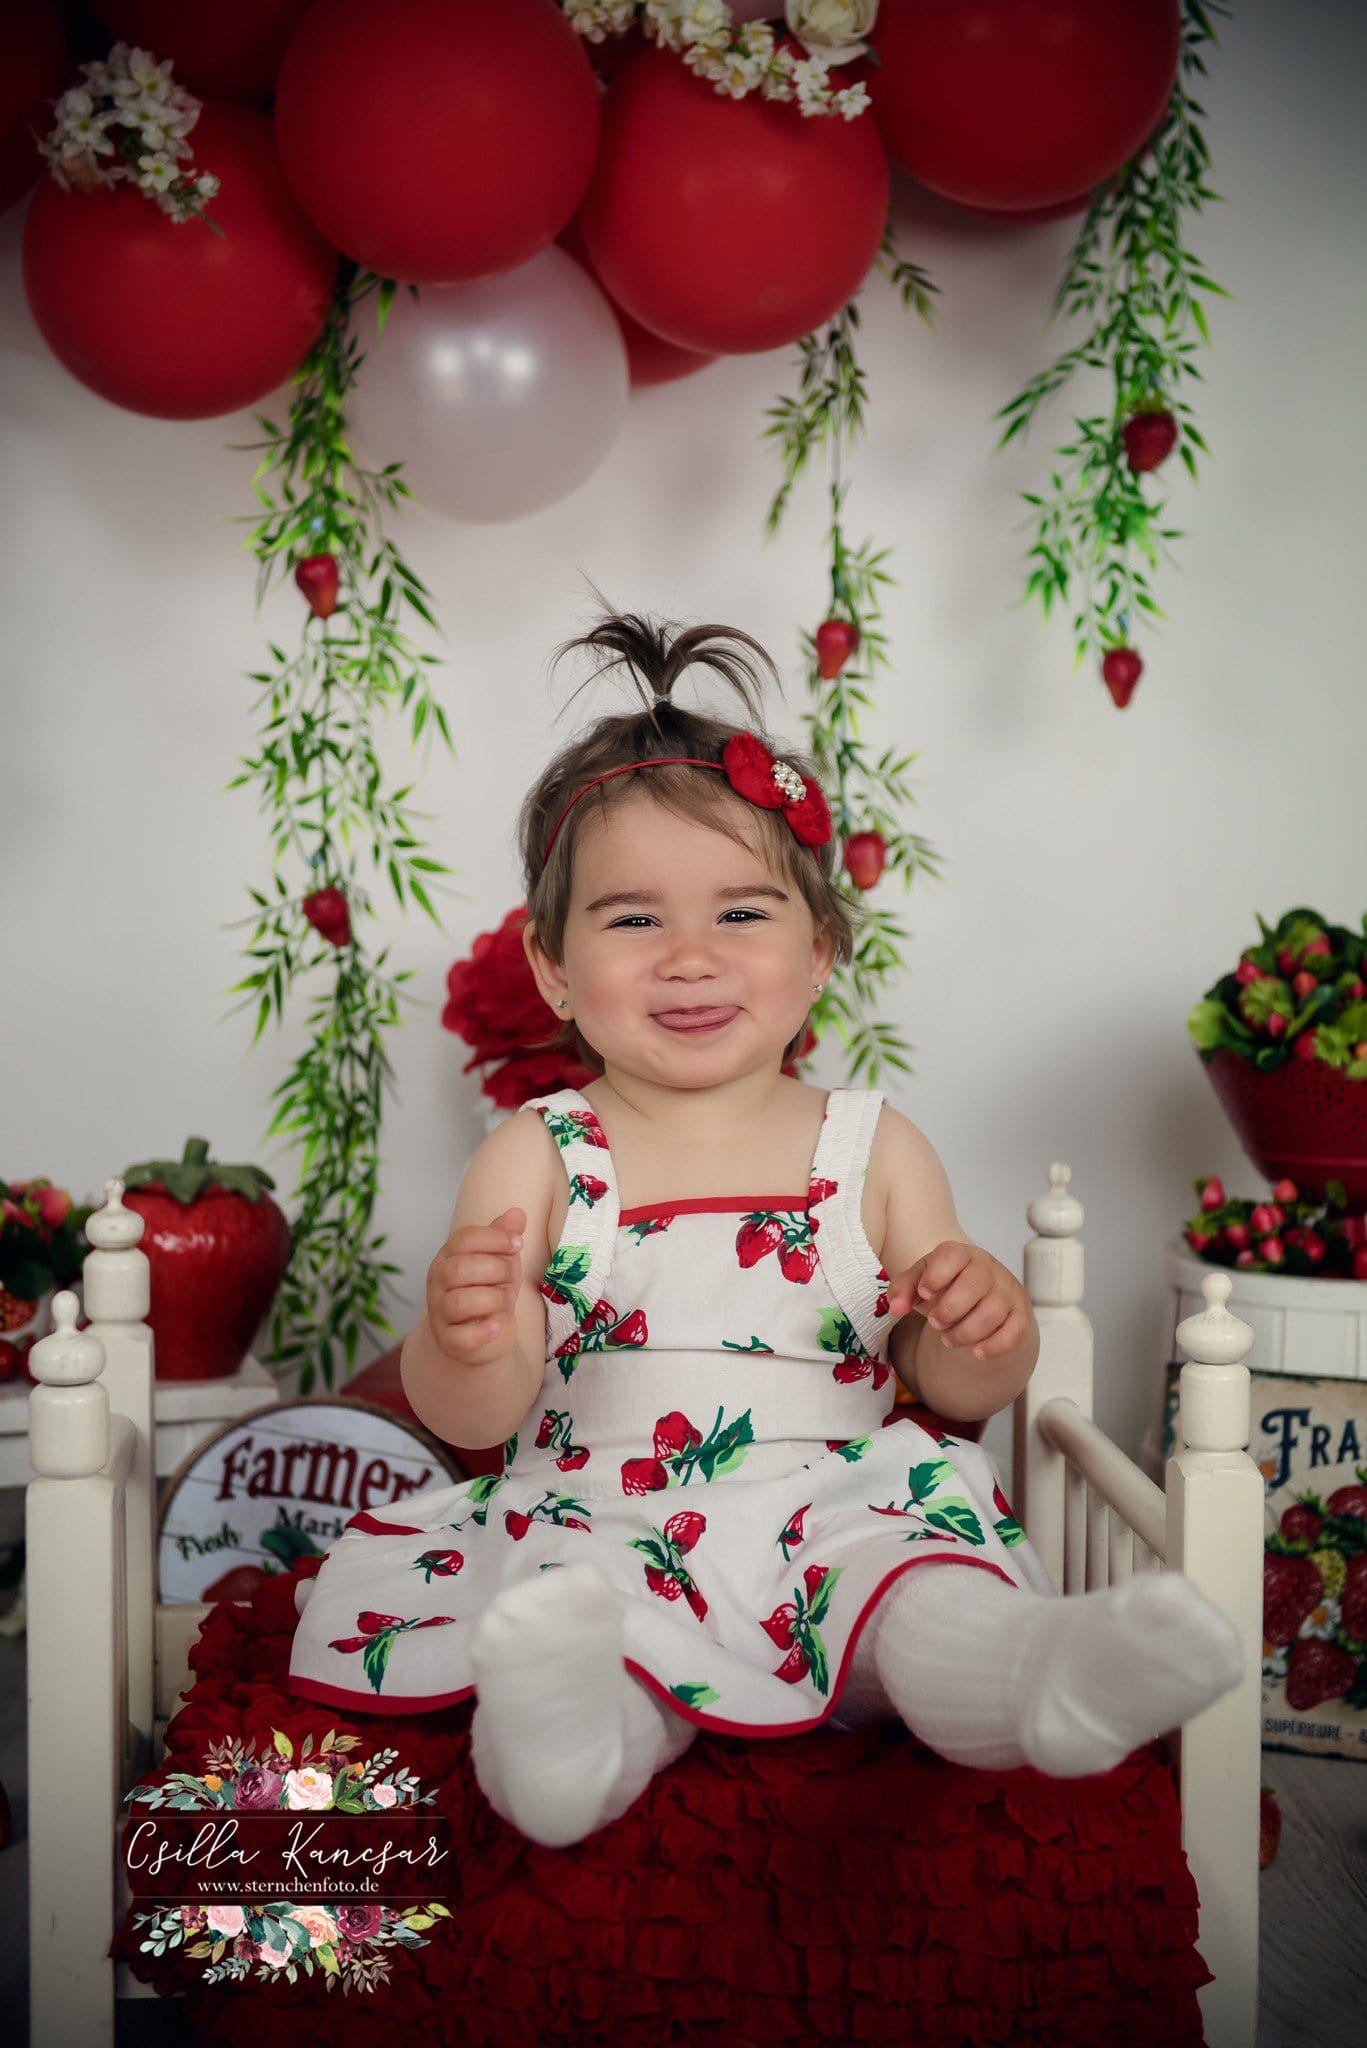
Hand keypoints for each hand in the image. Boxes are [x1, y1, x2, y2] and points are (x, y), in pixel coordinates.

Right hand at [426, 1206, 525, 1368]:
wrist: (482, 1334)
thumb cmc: (489, 1289)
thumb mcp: (500, 1260)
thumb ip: (504, 1237)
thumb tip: (518, 1212)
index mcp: (448, 1256)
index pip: (463, 1238)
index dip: (493, 1238)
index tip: (518, 1244)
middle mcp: (437, 1282)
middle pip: (458, 1268)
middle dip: (496, 1269)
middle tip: (514, 1276)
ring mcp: (439, 1313)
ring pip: (460, 1302)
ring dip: (493, 1298)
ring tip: (508, 1300)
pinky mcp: (448, 1341)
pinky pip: (460, 1337)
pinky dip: (483, 1332)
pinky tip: (498, 1326)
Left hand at [887, 1241, 1029, 1360]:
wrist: (981, 1297)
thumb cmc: (947, 1286)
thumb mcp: (921, 1282)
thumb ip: (903, 1290)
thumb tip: (895, 1308)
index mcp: (961, 1254)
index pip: (953, 1254)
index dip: (937, 1275)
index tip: (924, 1292)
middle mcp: (988, 1268)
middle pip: (975, 1284)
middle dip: (950, 1309)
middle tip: (935, 1323)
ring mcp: (1007, 1290)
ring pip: (993, 1312)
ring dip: (966, 1332)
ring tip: (949, 1339)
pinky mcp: (1020, 1314)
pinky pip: (1014, 1331)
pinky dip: (994, 1346)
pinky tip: (976, 1352)